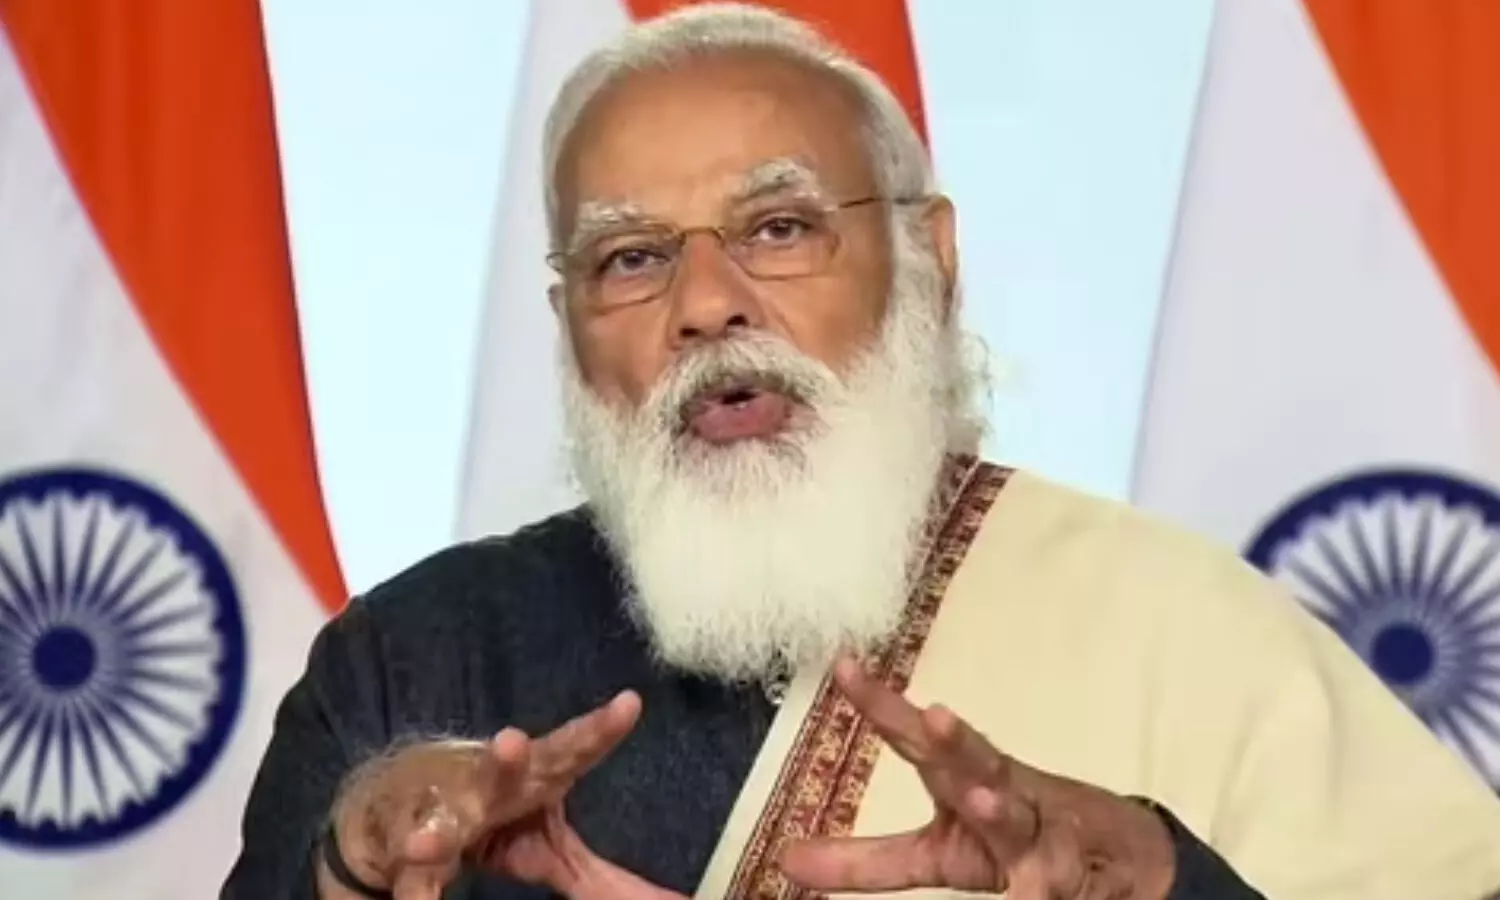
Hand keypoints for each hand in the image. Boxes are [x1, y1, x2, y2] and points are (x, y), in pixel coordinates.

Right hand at [323, 690, 683, 899]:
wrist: (394, 815)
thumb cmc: (489, 814)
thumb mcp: (541, 839)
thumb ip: (589, 869)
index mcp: (533, 776)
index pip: (573, 749)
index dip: (601, 730)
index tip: (631, 704)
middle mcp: (487, 784)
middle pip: (501, 770)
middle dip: (507, 759)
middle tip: (511, 742)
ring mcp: (442, 813)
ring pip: (442, 821)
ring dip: (435, 833)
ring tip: (423, 844)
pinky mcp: (405, 847)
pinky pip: (414, 875)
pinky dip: (415, 889)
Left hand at [779, 657, 1176, 899]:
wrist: (1124, 861)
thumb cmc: (1016, 843)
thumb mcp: (938, 856)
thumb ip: (865, 862)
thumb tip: (786, 859)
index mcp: (960, 784)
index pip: (911, 739)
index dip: (878, 704)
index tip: (842, 664)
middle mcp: (1001, 792)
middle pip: (974, 761)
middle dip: (954, 740)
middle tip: (931, 718)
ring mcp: (1045, 829)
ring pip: (1021, 816)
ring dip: (1002, 805)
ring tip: (986, 797)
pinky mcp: (1082, 868)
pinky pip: (1061, 879)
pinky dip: (1046, 885)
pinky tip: (1033, 891)